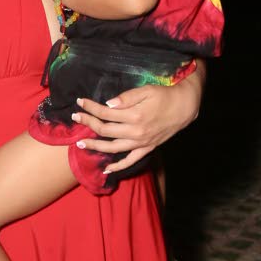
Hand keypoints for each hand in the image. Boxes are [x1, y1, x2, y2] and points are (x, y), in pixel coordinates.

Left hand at [73, 77, 202, 174]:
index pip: (105, 113)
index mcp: (134, 115)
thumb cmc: (164, 96)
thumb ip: (126, 98)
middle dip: (87, 123)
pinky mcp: (147, 148)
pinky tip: (106, 170)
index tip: (80, 102)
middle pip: (104, 130)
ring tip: (80, 144)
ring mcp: (141, 143)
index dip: (90, 107)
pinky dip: (118, 167)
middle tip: (75, 118)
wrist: (184, 107)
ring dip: (95, 147)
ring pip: (112, 148)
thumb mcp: (146, 90)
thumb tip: (108, 104)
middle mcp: (135, 132)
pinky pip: (130, 161)